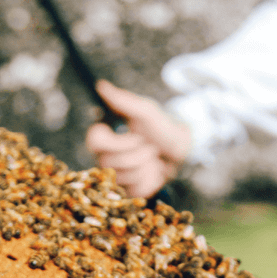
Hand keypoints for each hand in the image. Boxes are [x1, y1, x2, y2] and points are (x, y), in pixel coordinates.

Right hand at [86, 80, 191, 198]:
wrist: (183, 151)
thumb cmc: (163, 128)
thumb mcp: (147, 112)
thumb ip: (124, 101)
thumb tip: (101, 85)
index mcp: (107, 137)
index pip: (93, 141)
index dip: (116, 143)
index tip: (136, 137)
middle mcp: (107, 157)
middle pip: (110, 163)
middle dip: (138, 155)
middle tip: (152, 147)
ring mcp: (118, 176)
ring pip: (124, 178)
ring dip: (147, 167)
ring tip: (155, 159)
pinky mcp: (130, 191)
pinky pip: (135, 191)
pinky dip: (151, 180)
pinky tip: (156, 172)